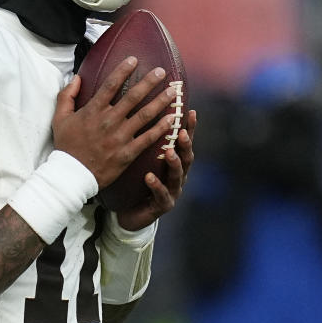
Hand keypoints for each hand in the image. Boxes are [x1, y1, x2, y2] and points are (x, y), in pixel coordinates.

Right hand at [53, 56, 176, 188]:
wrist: (72, 175)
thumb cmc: (67, 146)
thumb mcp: (60, 118)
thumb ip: (67, 95)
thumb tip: (77, 77)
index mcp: (93, 110)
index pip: (111, 84)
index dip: (123, 70)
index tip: (134, 59)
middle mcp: (109, 121)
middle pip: (133, 96)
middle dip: (149, 81)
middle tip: (161, 71)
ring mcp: (120, 137)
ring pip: (145, 115)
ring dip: (161, 101)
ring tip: (173, 91)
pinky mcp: (128, 153)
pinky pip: (148, 138)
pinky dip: (162, 127)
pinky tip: (173, 118)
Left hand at [116, 108, 196, 230]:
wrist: (130, 212)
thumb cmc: (137, 180)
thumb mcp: (143, 158)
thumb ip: (147, 140)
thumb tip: (141, 110)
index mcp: (174, 162)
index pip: (184, 142)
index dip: (189, 128)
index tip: (191, 112)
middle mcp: (178, 175)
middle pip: (186, 158)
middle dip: (186, 145)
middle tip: (182, 132)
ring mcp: (172, 191)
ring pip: (177, 176)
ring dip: (174, 163)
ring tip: (170, 152)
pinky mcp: (162, 206)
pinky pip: (161, 195)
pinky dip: (156, 185)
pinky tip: (149, 177)